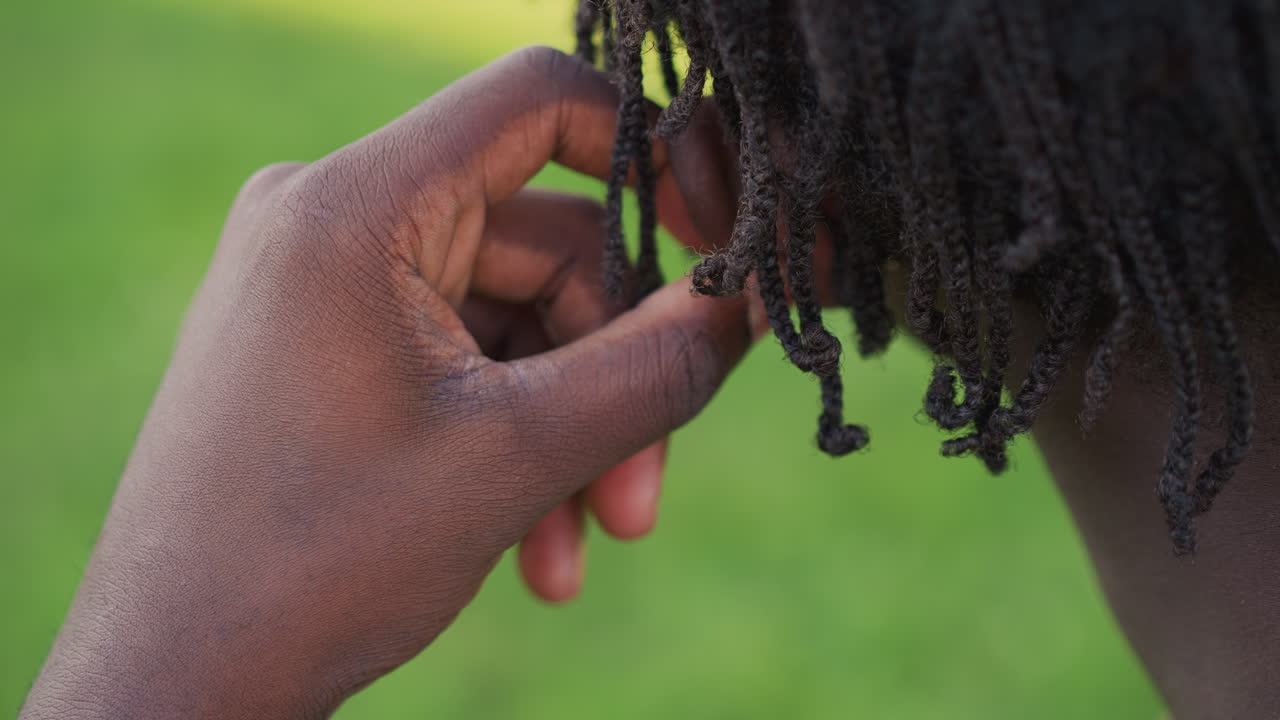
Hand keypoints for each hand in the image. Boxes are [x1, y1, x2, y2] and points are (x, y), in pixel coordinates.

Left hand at [21, 47, 758, 719]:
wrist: (178, 677)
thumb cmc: (316, 564)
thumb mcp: (515, 460)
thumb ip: (653, 368)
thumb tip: (746, 303)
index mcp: (355, 207)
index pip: (537, 102)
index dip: (649, 154)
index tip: (718, 243)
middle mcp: (335, 222)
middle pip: (547, 245)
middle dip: (610, 374)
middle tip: (641, 496)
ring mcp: (335, 286)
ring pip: (521, 321)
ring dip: (572, 431)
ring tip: (582, 543)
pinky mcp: (340, 344)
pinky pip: (473, 361)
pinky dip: (519, 444)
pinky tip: (535, 545)